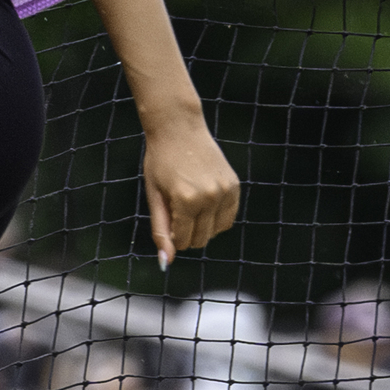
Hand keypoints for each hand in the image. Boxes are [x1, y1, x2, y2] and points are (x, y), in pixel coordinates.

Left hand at [142, 114, 239, 269]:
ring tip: (189, 205)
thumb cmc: (160, 161)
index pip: (184, 241)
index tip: (167, 220)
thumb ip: (161, 229)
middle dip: (187, 234)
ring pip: (216, 231)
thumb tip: (166, 261)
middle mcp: (209, 197)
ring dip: (203, 227)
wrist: (179, 129)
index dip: (173, 237)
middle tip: (176, 212)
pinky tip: (204, 204)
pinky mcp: (234, 186)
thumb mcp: (155, 196)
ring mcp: (225, 191)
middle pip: (201, 239)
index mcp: (186, 201)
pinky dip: (217, 218)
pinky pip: (229, 217)